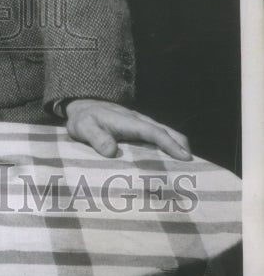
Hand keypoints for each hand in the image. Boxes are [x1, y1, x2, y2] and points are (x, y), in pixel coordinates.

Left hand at [64, 99, 191, 159]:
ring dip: (177, 146)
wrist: (81, 108)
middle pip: (166, 130)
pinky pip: (158, 136)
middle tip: (194, 167)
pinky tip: (170, 161)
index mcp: (127, 121)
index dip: (170, 144)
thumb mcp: (83, 128)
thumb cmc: (83, 120)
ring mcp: (139, 123)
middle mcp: (138, 120)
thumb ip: (95, 138)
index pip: (153, 131)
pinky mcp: (138, 128)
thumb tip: (111, 151)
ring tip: (187, 167)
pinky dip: (168, 146)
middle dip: (181, 145)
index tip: (184, 157)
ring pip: (164, 132)